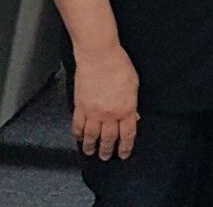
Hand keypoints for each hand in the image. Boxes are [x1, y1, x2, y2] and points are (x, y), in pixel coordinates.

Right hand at [73, 44, 139, 159]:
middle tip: (106, 157)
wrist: (99, 56)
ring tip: (90, 152)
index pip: (127, 134)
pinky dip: (78, 134)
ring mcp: (94, 112)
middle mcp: (110, 114)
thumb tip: (134, 117)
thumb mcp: (134, 85)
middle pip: (109, 138)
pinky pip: (78, 125)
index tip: (123, 154)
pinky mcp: (80, 106)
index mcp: (126, 109)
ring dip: (91, 146)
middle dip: (108, 150)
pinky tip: (79, 138)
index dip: (126, 147)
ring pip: (92, 136)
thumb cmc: (119, 65)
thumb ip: (133, 103)